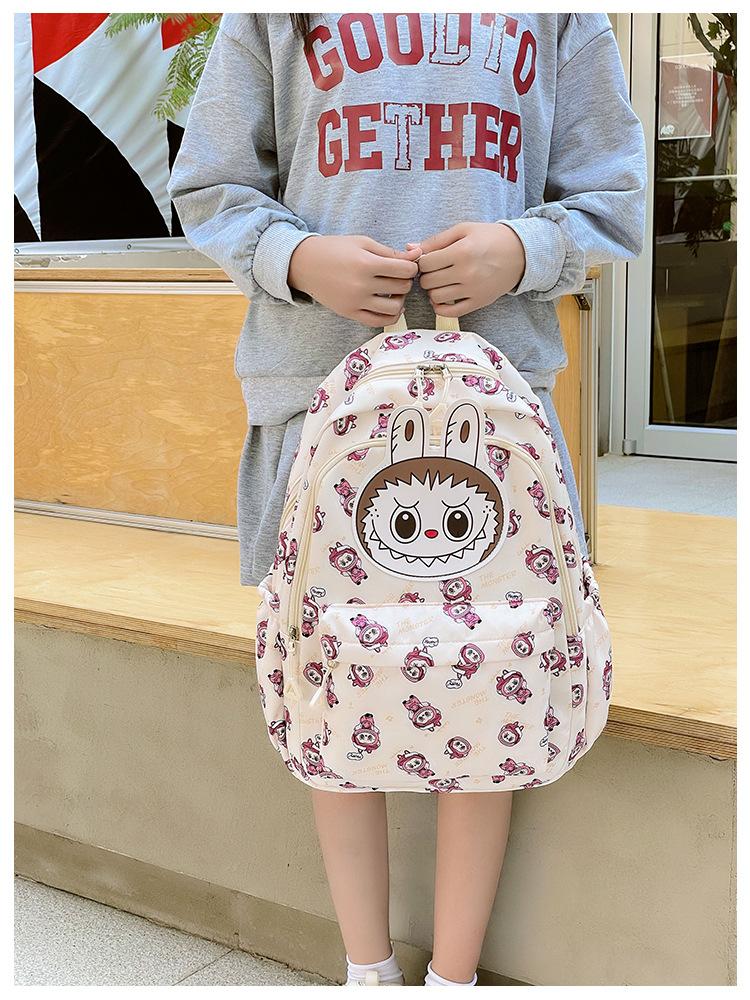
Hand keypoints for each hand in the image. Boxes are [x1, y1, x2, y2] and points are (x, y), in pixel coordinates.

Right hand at [288, 235, 421, 326]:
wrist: (305, 264)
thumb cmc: (335, 249)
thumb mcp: (363, 243)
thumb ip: (391, 251)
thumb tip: (418, 255)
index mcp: (366, 264)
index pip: (406, 270)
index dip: (411, 267)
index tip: (406, 265)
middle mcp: (362, 285)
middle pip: (402, 288)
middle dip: (405, 281)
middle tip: (398, 276)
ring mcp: (356, 302)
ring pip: (394, 308)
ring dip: (400, 299)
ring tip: (394, 291)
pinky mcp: (350, 313)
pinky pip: (379, 321)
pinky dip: (390, 315)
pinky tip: (390, 305)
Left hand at [409, 222, 525, 316]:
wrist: (520, 253)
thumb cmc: (489, 238)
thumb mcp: (464, 230)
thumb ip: (436, 240)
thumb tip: (410, 247)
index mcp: (462, 252)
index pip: (425, 263)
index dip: (422, 261)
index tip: (429, 259)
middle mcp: (466, 273)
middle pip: (428, 281)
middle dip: (426, 276)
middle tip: (434, 271)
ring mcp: (472, 290)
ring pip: (436, 297)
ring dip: (432, 291)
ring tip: (440, 282)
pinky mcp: (478, 302)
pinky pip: (450, 312)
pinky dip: (440, 307)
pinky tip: (442, 298)